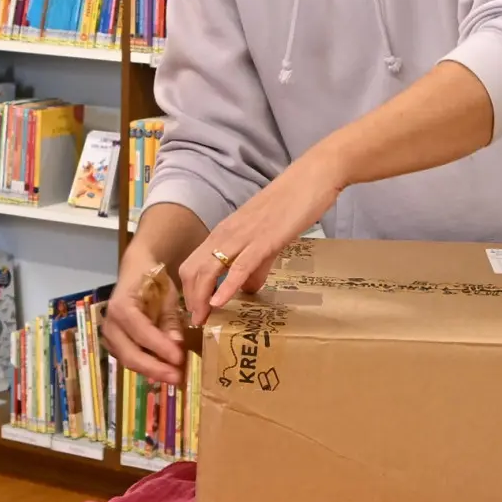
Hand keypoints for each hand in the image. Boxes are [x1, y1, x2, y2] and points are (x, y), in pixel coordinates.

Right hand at [105, 205, 206, 385]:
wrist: (136, 273)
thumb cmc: (153, 281)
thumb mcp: (167, 295)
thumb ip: (170, 319)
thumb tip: (176, 343)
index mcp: (122, 308)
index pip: (141, 333)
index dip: (161, 348)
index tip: (180, 359)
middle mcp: (110, 324)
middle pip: (130, 354)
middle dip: (155, 368)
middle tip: (177, 378)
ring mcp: (110, 336)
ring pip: (128, 361)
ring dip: (152, 371)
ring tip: (174, 377)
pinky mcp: (114, 344)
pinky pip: (129, 359)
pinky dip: (146, 367)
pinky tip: (164, 372)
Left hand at [180, 152, 343, 319]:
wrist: (311, 178)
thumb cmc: (291, 204)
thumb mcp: (266, 238)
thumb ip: (256, 263)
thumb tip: (248, 288)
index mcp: (225, 232)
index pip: (193, 264)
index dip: (189, 291)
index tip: (195, 312)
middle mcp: (226, 233)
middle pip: (192, 269)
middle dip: (190, 300)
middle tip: (196, 323)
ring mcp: (243, 236)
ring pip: (209, 269)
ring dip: (201, 298)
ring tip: (202, 321)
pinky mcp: (263, 239)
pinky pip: (239, 266)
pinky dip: (226, 287)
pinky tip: (219, 303)